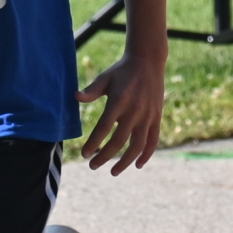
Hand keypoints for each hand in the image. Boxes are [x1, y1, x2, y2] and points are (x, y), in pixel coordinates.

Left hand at [77, 50, 163, 174]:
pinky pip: (153, 140)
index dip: (93, 143)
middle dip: (105, 156)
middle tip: (92, 166)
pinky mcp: (157, 117)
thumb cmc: (122, 70)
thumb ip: (92, 91)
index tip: (84, 154)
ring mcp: (148, 115)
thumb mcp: (105, 78)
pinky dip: (147, 154)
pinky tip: (138, 165)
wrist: (149, 60)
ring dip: (125, 161)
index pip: (104, 128)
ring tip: (113, 172)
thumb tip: (76, 97)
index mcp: (120, 101)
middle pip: (119, 141)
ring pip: (137, 145)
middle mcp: (135, 110)